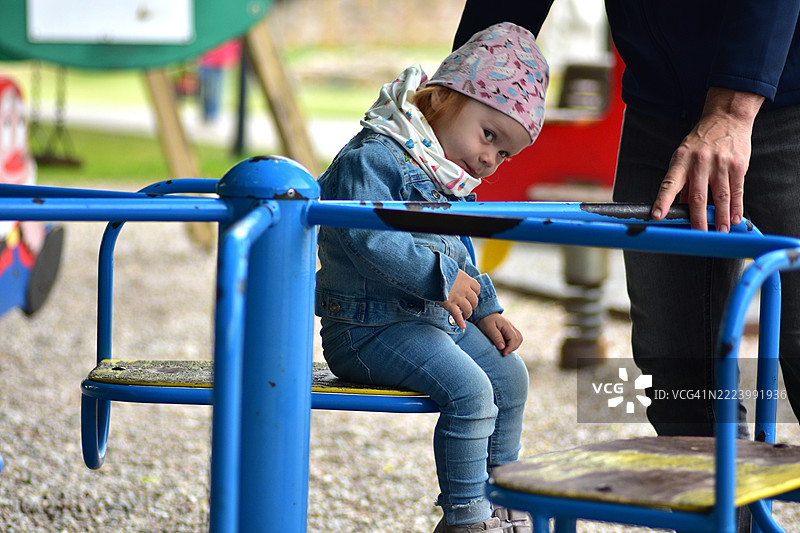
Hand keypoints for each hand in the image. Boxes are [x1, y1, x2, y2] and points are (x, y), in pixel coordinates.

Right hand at [439, 269, 479, 328]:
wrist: (430, 272)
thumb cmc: (438, 270)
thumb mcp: (451, 269)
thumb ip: (456, 274)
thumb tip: (452, 275)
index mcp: (466, 279)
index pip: (477, 288)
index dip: (475, 294)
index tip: (470, 296)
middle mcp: (465, 289)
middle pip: (474, 301)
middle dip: (472, 306)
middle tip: (467, 308)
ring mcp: (458, 297)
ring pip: (468, 309)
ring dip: (467, 314)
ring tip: (464, 316)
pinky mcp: (450, 304)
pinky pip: (457, 315)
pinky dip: (460, 322)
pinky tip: (462, 326)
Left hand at [477, 313, 522, 355]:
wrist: (483, 314)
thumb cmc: (485, 320)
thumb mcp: (488, 328)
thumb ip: (496, 337)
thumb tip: (502, 347)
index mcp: (507, 325)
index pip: (514, 339)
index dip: (510, 348)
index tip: (503, 354)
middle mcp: (511, 327)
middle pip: (518, 339)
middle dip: (512, 348)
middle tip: (503, 353)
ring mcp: (510, 328)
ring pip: (518, 339)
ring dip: (513, 346)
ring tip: (504, 351)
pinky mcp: (508, 331)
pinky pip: (514, 338)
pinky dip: (512, 344)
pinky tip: (504, 347)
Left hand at [650, 88, 763, 231]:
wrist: (726, 118)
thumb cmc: (700, 142)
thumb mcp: (683, 157)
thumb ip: (682, 182)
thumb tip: (678, 208)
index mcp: (680, 161)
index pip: (669, 184)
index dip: (662, 201)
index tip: (657, 215)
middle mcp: (699, 162)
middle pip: (697, 195)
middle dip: (698, 218)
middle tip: (699, 234)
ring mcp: (720, 163)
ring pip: (720, 196)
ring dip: (721, 216)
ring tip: (721, 231)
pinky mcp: (738, 164)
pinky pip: (737, 190)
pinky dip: (736, 206)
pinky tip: (736, 217)